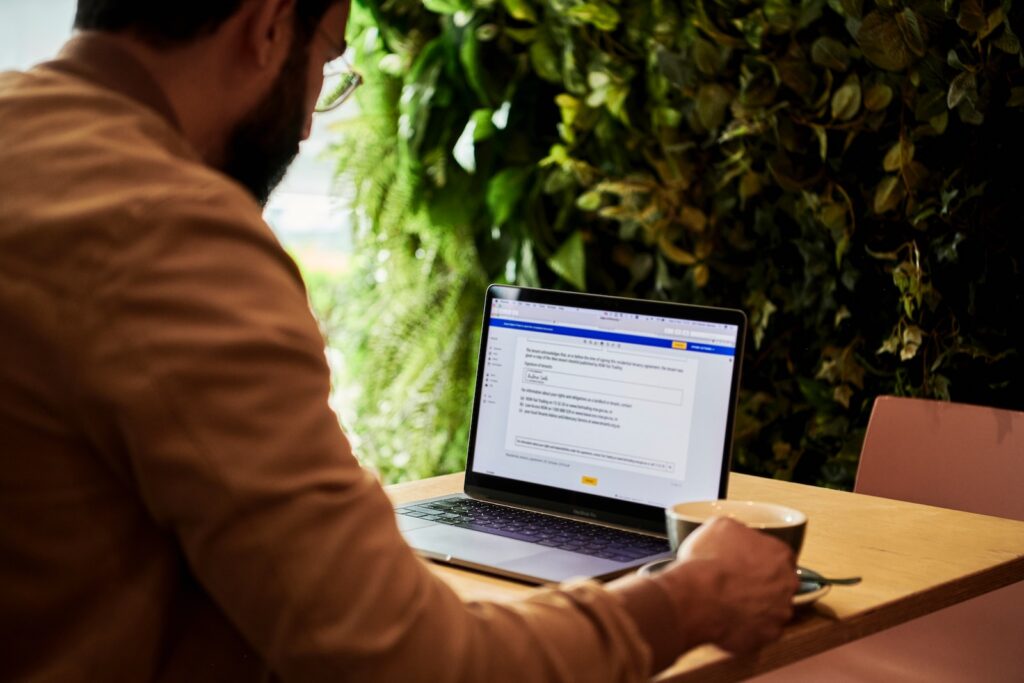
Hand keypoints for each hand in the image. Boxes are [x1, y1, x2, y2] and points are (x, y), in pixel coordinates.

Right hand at [655, 517, 797, 653]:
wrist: (696, 598)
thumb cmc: (707, 561)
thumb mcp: (718, 526)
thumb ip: (738, 530)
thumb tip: (737, 535)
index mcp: (780, 554)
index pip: (779, 556)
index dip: (760, 559)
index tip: (745, 562)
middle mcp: (788, 583)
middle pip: (780, 583)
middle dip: (762, 583)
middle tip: (736, 583)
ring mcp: (780, 612)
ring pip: (771, 608)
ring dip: (756, 606)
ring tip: (729, 603)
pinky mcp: (768, 635)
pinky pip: (760, 630)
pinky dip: (747, 626)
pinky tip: (728, 619)